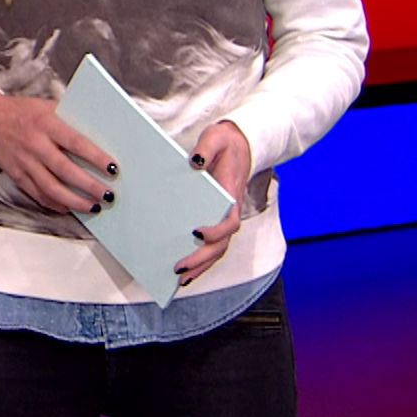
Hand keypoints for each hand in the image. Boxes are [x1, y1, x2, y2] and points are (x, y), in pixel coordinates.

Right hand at [0, 89, 116, 214]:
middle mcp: (34, 143)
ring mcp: (24, 162)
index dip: (95, 157)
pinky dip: (54, 203)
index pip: (75, 142)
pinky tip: (69, 208)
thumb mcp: (47, 107)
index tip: (113, 168)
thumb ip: (69, 121)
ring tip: (93, 207)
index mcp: (45, 122)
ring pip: (52, 188)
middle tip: (108, 195)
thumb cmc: (22, 111)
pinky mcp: (16, 175)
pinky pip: (37, 194)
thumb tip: (100, 137)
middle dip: (89, 185)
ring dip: (75, 201)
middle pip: (65, 170)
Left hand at [175, 120, 251, 286]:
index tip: (196, 232)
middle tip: (178, 268)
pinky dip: (200, 261)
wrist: (238, 144)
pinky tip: (184, 271)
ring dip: (200, 266)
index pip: (230, 222)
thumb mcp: (216, 137)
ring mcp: (223, 219)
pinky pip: (211, 246)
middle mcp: (230, 212)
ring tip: (178, 279)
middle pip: (221, 245)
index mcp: (231, 196)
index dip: (216, 231)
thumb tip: (195, 162)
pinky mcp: (215, 221)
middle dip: (201, 259)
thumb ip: (207, 147)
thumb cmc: (224, 143)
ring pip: (216, 251)